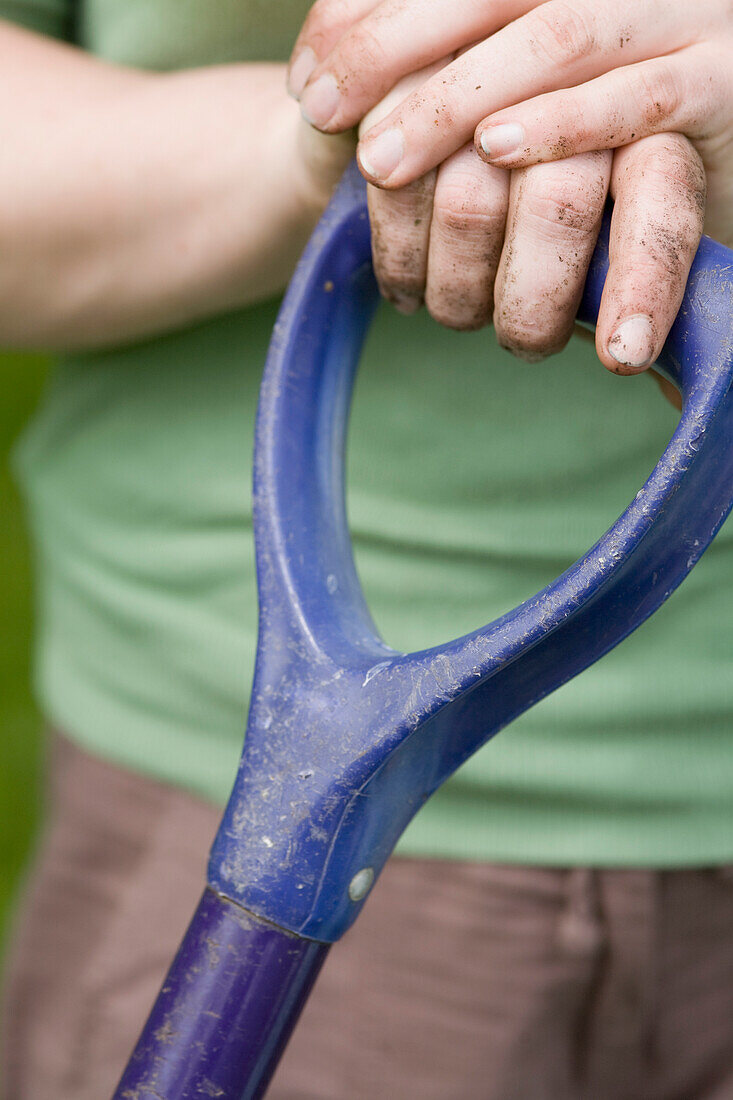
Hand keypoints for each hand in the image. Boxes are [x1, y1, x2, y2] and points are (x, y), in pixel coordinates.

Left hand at [288, 0, 731, 247]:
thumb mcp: (534, 66)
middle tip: (327, 113)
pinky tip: (496, 151)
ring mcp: (681, 15)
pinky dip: (563, 123)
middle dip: (393, 49)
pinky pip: (637, 100)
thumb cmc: (615, 109)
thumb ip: (460, 49)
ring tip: (385, 154)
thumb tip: (329, 66)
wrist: (732, 126)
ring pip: (557, 36)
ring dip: (459, 97)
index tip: (308, 80)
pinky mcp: (719, 83)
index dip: (369, 15)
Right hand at [315, 63, 705, 374]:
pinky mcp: (410, 75)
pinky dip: (398, 259)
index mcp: (651, 118)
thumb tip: (668, 379)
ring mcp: (486, 71)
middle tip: (522, 344)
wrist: (425, 118)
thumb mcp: (607, 239)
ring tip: (455, 313)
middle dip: (530, 302)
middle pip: (558, 205)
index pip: (660, 198)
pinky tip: (406, 289)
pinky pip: (396, 188)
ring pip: (469, 205)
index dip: (644, 278)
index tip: (623, 355)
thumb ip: (635, 282)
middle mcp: (579, 77)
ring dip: (458, 291)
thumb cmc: (539, 206)